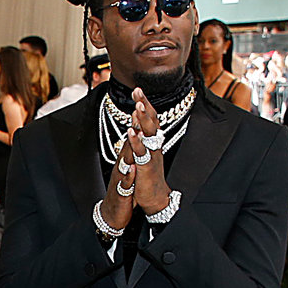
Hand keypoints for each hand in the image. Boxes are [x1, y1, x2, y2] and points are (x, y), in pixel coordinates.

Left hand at [124, 87, 172, 217]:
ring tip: (137, 106)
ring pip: (148, 134)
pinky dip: (136, 141)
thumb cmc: (148, 176)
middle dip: (144, 105)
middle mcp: (154, 146)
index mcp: (152, 142)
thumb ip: (142, 136)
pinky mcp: (146, 168)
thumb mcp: (144, 153)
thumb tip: (137, 120)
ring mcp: (151, 156)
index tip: (138, 89)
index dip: (145, 104)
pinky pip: (141, 152)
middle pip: (151, 121)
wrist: (155, 199)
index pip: (150, 119)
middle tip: (138, 90)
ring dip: (143, 120)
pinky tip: (131, 131)